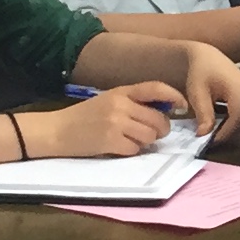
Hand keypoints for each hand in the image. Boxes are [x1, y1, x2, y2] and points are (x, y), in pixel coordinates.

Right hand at [42, 82, 183, 156]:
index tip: (183, 106)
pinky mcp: (109, 141)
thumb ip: (133, 102)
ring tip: (131, 140)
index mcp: (121, 92)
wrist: (56, 130)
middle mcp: (120, 105)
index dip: (175, 96)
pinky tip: (119, 147)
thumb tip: (165, 110)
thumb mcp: (109, 100)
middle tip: (152, 134)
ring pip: (150, 136)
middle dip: (160, 130)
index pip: (156, 88)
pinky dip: (130, 151)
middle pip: (158, 119)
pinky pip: (135, 149)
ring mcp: (115, 123)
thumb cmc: (84, 116)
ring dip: (145, 142)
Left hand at [178, 43, 239, 135]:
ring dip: (230, 128)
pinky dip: (232, 121)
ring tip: (214, 133)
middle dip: (228, 133)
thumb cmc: (202, 70)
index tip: (210, 142)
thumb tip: (204, 136)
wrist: (207, 56)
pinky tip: (219, 123)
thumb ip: (203, 114)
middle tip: (211, 141)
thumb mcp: (197, 92)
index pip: (238, 119)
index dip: (224, 133)